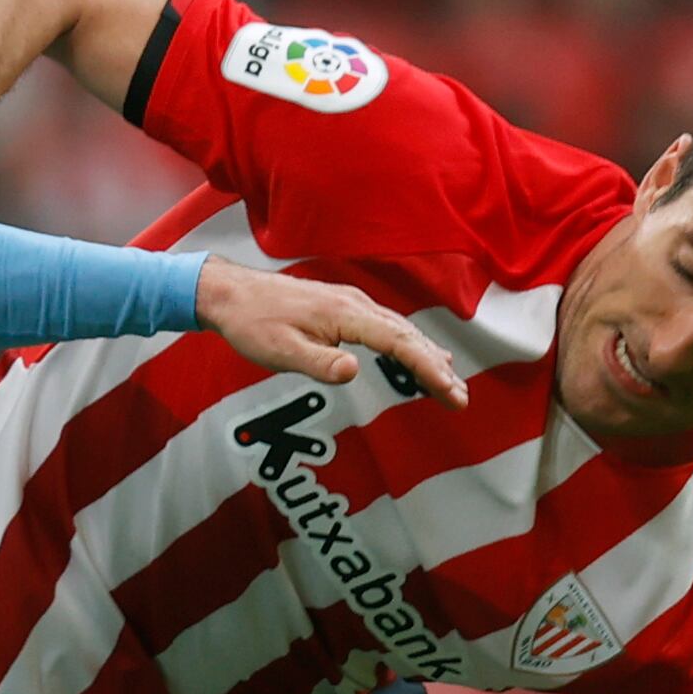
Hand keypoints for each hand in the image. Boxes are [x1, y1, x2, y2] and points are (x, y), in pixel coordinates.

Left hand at [195, 261, 469, 406]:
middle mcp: (356, 304)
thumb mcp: (280, 351)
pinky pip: (387, 326)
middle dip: (437, 368)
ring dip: (428, 356)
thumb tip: (354, 372)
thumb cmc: (253, 324)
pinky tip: (420, 355)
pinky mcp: (345, 308)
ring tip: (451, 384)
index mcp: (345, 315)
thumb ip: (318, 363)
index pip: (398, 342)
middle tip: (460, 399)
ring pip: (401, 329)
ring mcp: (353, 304)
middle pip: (409, 336)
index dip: (427, 368)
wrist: (232, 294)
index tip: (449, 390)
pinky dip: (410, 344)